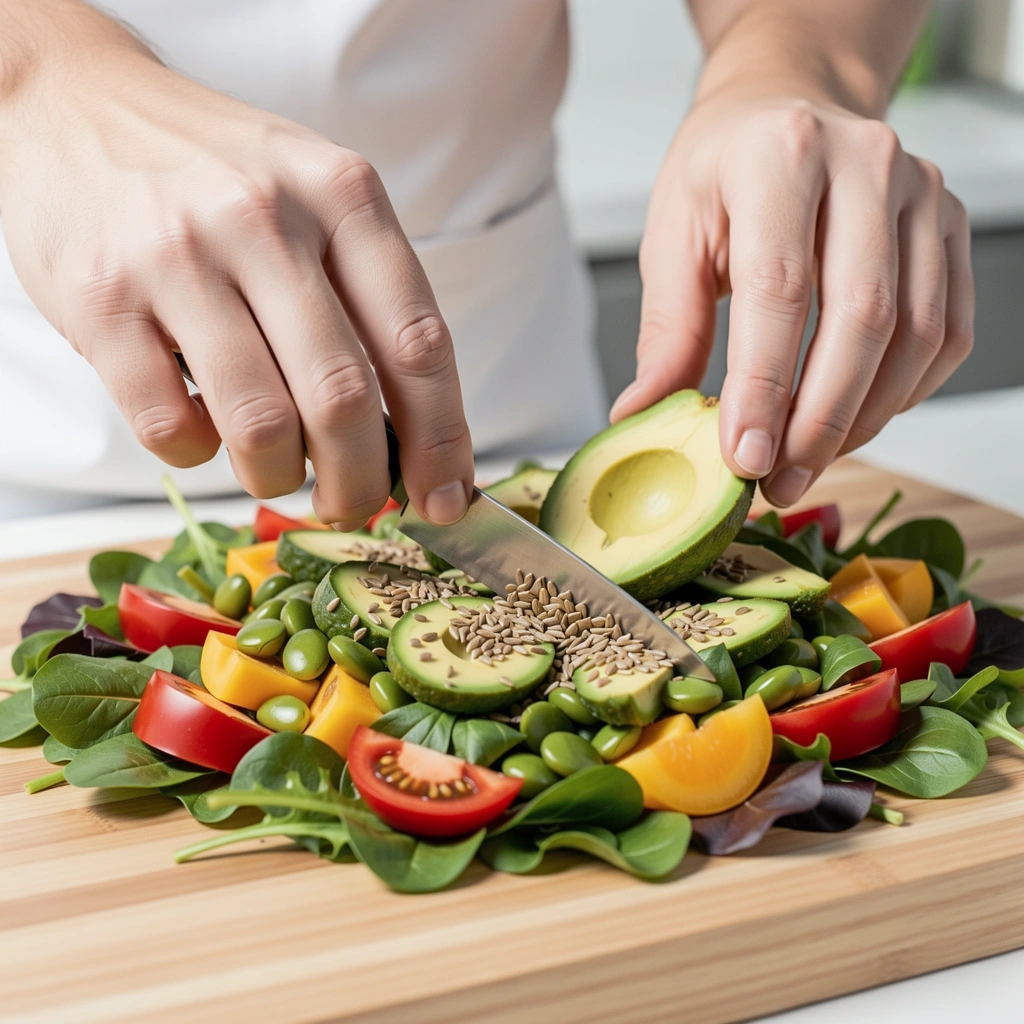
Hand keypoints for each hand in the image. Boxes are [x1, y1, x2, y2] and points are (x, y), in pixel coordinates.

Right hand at [0, 13, 472, 527]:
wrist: (75, 104)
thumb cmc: (216, 175)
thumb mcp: (315, 200)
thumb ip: (368, 300)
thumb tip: (415, 438)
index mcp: (342, 195)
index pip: (418, 343)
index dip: (441, 439)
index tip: (444, 498)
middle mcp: (265, 216)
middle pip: (344, 398)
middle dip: (360, 481)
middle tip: (353, 504)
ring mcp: (178, 254)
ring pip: (260, 424)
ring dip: (276, 477)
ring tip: (273, 471)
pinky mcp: (101, 297)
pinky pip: (167, 424)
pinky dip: (194, 453)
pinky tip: (197, 426)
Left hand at [612, 91, 973, 506]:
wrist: (785, 112)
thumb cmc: (722, 173)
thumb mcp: (672, 235)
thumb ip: (667, 329)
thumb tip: (642, 415)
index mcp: (780, 157)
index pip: (779, 289)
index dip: (765, 387)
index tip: (745, 458)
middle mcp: (866, 164)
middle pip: (862, 318)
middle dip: (820, 421)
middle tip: (779, 482)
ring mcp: (921, 194)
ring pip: (915, 334)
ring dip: (864, 419)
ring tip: (808, 463)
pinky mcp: (949, 228)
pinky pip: (946, 332)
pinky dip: (904, 394)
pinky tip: (854, 419)